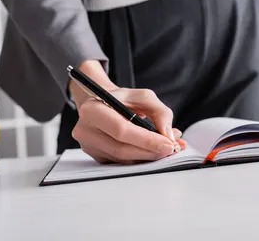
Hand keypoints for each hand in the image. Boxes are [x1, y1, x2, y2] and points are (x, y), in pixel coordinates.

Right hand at [69, 61, 186, 163]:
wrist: (104, 104)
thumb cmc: (123, 99)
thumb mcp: (144, 96)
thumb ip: (160, 112)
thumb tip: (168, 134)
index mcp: (93, 110)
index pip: (121, 130)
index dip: (146, 140)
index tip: (169, 144)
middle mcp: (86, 130)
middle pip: (121, 149)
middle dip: (150, 151)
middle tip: (172, 149)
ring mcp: (89, 146)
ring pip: (122, 160)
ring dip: (148, 157)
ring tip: (169, 149)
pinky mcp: (96, 157)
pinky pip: (122, 163)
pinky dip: (141, 159)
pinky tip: (155, 152)